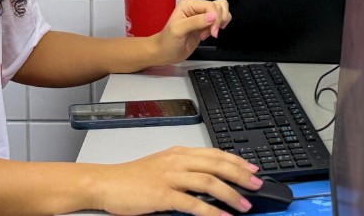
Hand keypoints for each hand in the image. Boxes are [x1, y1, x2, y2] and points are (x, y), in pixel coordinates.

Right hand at [92, 146, 261, 215]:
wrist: (106, 183)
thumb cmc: (132, 178)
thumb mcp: (162, 167)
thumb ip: (184, 170)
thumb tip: (210, 180)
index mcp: (178, 153)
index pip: (215, 154)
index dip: (237, 161)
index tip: (253, 170)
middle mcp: (176, 161)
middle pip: (216, 164)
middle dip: (241, 175)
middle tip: (257, 185)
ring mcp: (169, 177)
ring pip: (208, 181)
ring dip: (230, 194)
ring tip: (244, 204)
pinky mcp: (162, 195)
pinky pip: (192, 203)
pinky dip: (210, 210)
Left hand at [152, 0, 231, 64]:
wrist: (165, 53)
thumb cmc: (167, 42)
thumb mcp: (178, 31)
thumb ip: (195, 22)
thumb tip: (212, 17)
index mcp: (188, 4)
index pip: (210, 6)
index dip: (215, 18)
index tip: (212, 32)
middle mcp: (196, 7)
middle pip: (218, 7)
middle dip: (217, 22)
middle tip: (209, 34)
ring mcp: (201, 15)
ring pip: (222, 11)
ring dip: (220, 23)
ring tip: (209, 33)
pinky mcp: (205, 24)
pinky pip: (219, 20)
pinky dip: (219, 27)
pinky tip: (209, 34)